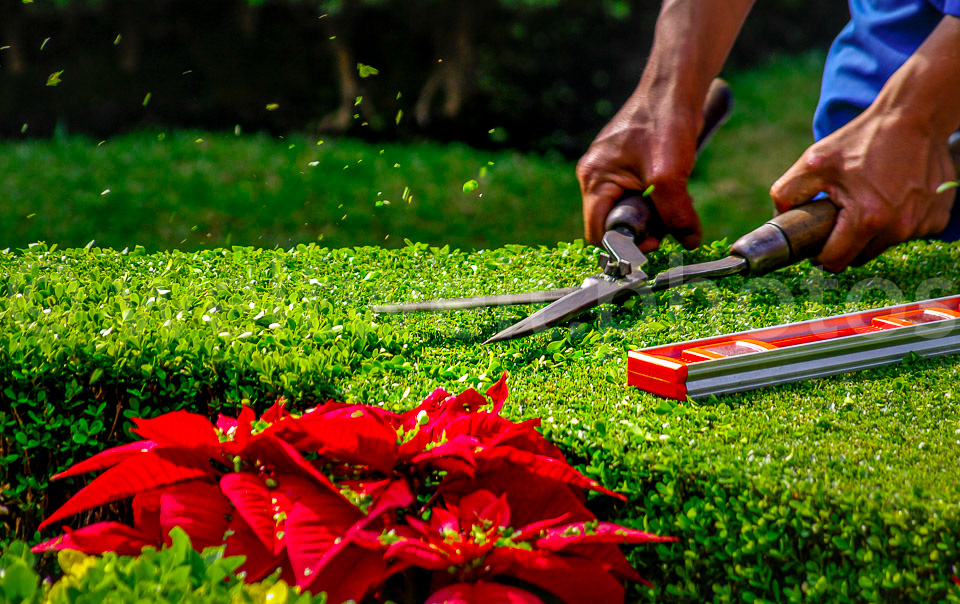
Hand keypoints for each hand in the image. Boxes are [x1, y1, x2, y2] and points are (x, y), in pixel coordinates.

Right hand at [577, 88, 702, 251]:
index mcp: (594, 179)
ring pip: (628, 210)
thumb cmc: (665, 123)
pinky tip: (673, 190)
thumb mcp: (670, 175)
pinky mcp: (627, 166)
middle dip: (642, 229)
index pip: (598, 232)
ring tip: (674, 205)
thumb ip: (675, 214)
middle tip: (668, 227)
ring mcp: (610, 170)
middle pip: (613, 223)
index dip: (623, 245)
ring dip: (653, 216)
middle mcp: (595, 176)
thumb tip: (688, 242)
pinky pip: (637, 195)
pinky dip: (656, 201)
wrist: (676, 87)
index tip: (653, 243)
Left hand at [769, 106, 955, 272]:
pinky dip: (896, 221)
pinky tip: (892, 196)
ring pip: (882, 246)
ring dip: (871, 231)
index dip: (820, 254)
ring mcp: (921, 225)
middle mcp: (898, 228)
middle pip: (858, 257)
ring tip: (868, 199)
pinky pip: (906, 233)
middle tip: (841, 214)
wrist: (916, 116)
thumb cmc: (863, 139)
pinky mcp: (937, 218)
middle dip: (845, 242)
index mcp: (867, 219)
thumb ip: (787, 194)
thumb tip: (779, 219)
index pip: (835, 261)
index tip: (818, 240)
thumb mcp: (814, 162)